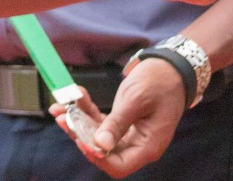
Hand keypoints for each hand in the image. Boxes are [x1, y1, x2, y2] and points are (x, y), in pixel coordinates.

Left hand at [53, 58, 187, 176]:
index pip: (118, 165)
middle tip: (63, 116)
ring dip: (79, 121)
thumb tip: (99, 146)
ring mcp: (130, 134)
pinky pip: (101, 122)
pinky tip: (76, 98)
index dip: (97, 156)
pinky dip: (87, 111)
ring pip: (98, 135)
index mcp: (147, 146)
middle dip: (80, 134)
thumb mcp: (136, 101)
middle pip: (104, 151)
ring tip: (60, 107)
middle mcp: (138, 144)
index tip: (80, 138)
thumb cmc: (160, 82)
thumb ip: (117, 124)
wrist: (172, 66)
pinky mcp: (123, 122)